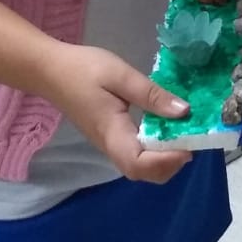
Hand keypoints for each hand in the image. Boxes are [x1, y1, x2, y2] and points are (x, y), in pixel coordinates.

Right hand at [38, 42, 192, 183]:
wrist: (49, 70)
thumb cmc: (84, 69)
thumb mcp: (121, 75)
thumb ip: (152, 95)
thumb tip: (184, 112)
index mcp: (112, 133)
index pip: (139, 163)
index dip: (166, 161)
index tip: (188, 144)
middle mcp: (111, 146)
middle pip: (142, 172)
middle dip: (170, 164)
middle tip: (192, 138)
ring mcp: (109, 144)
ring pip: (140, 167)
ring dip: (165, 158)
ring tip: (185, 133)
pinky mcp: (111, 137)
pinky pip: (136, 154)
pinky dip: (156, 149)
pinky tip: (168, 127)